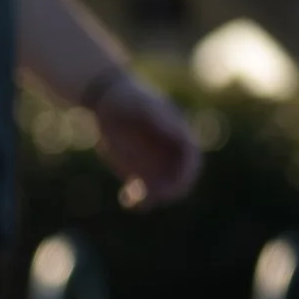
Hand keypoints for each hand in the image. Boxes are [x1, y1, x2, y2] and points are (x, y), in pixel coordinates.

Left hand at [92, 70, 202, 209]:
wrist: (106, 100)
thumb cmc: (128, 97)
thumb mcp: (143, 105)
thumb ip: (160, 118)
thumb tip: (180, 133)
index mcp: (180, 136)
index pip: (192, 161)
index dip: (187, 175)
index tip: (173, 185)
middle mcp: (171, 154)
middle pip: (179, 181)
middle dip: (169, 192)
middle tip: (151, 197)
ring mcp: (155, 164)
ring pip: (161, 190)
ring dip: (152, 199)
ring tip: (134, 201)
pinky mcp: (138, 171)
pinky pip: (143, 192)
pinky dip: (137, 199)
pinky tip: (126, 200)